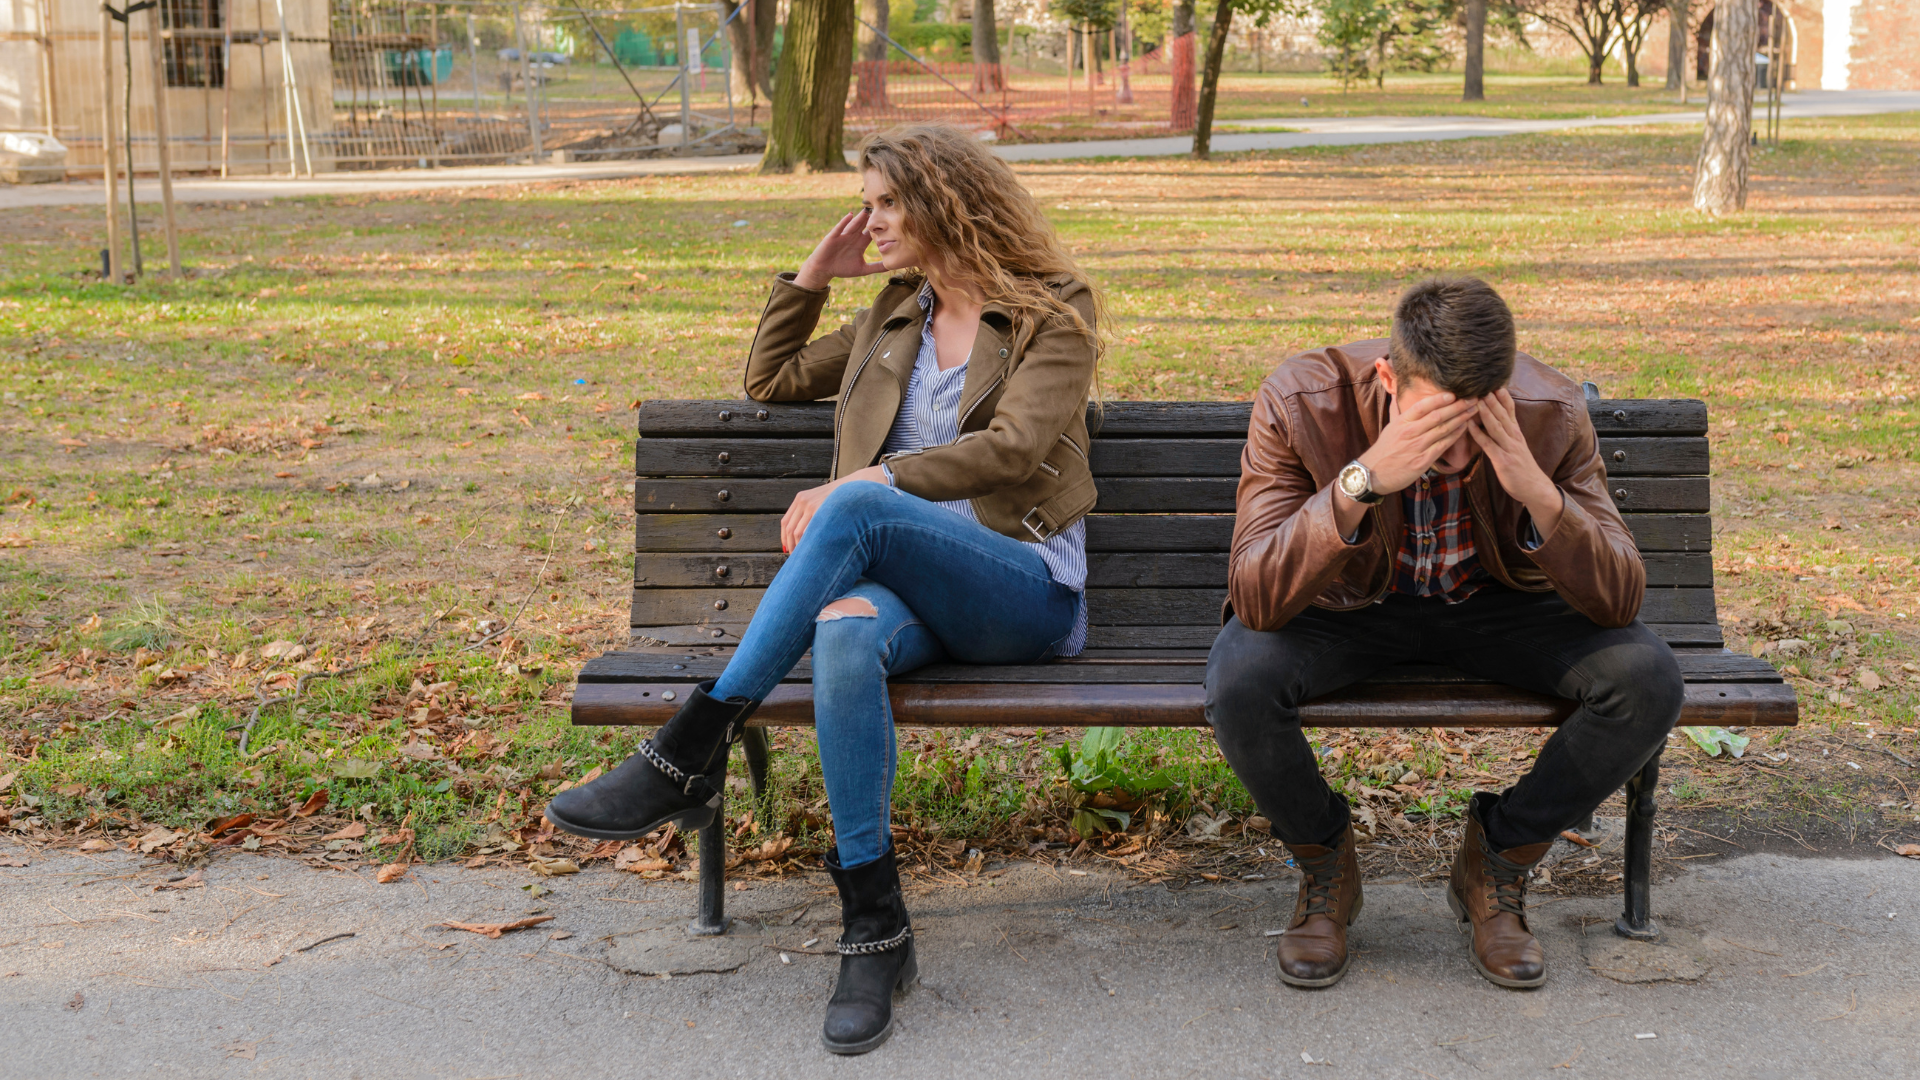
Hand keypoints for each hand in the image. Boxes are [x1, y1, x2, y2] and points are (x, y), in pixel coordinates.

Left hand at [781, 466, 888, 552]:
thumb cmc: (842, 498)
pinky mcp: (821, 510)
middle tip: (796, 558)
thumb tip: (801, 536)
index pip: (785, 522)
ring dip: (800, 547)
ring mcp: (811, 505)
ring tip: (806, 557)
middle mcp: (803, 501)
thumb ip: (811, 513)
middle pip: (790, 530)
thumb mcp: (821, 500)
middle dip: (791, 546)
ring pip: (798, 533)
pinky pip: (809, 531)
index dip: (785, 539)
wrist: (857, 488)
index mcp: (800, 498)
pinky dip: (809, 542)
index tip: (787, 549)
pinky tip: (815, 550)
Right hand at [793, 209, 886, 289]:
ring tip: (868, 209)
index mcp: (861, 243)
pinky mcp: (833, 237)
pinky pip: (840, 228)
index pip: (873, 234)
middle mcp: (853, 237)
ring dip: (860, 217)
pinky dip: (844, 222)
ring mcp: (843, 235)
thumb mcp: (862, 269)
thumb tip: (891, 266)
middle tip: (884, 210)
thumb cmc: (842, 268)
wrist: (824, 269)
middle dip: (872, 219)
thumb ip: (876, 267)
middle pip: (865, 226)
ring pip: (854, 225)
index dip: (882, 229)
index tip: (894, 222)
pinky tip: (850, 215)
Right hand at [1355, 391, 1480, 494]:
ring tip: (1474, 410)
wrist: (1373, 474)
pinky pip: (1443, 445)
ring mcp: (1417, 446)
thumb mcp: (1389, 427)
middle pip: (1437, 415)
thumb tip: (1396, 393)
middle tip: (1473, 398)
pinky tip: (1465, 428)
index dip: (1439, 399)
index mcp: (1402, 422)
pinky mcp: (1423, 460)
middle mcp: (1410, 432)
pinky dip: (1455, 435)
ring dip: (1461, 418)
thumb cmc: (1384, 449)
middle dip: (1458, 406)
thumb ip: (1396, 410)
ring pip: (1443, 429)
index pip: (1422, 406)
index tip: (1453, 393)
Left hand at [1468, 388, 1562, 537]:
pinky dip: (1478, 433)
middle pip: (1502, 413)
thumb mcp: (1516, 447)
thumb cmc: (1522, 468)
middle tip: (1482, 383)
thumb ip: (1507, 433)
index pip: (1510, 409)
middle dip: (1492, 398)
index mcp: (1516, 433)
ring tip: (1476, 398)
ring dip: (1486, 411)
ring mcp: (1509, 448)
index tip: (1495, 381)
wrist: (1535, 488)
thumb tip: (1495, 421)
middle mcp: (1514, 437)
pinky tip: (1469, 425)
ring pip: (1496, 426)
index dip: (1503, 396)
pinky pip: (1488, 444)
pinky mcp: (1503, 460)